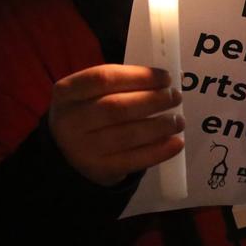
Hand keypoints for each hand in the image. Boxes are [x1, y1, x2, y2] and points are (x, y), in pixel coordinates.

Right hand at [48, 64, 184, 186]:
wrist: (69, 152)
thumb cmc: (91, 113)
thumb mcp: (96, 93)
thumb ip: (129, 83)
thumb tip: (174, 78)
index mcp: (67, 92)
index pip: (104, 78)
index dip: (140, 76)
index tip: (166, 77)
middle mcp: (69, 120)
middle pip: (117, 107)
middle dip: (154, 100)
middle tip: (176, 97)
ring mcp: (82, 148)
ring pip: (128, 135)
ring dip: (160, 126)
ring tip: (178, 120)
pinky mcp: (99, 169)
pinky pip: (134, 160)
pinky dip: (160, 150)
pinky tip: (176, 142)